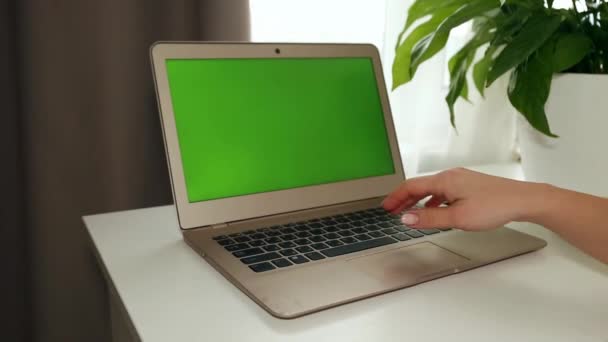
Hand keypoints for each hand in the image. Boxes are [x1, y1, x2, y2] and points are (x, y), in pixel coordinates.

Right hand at [382, 168, 539, 230]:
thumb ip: (429, 218)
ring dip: (418, 200)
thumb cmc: (494, 206)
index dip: (396, 197)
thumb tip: (407, 219)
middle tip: (392, 210)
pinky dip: (433, 200)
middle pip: (420, 186)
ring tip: (410, 212)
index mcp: (444, 180)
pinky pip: (444, 191)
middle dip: (404, 199)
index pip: (411, 186)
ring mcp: (461, 179)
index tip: (386, 207)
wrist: (523, 200)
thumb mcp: (457, 218)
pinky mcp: (469, 185)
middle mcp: (451, 175)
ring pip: (432, 188)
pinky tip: (436, 210)